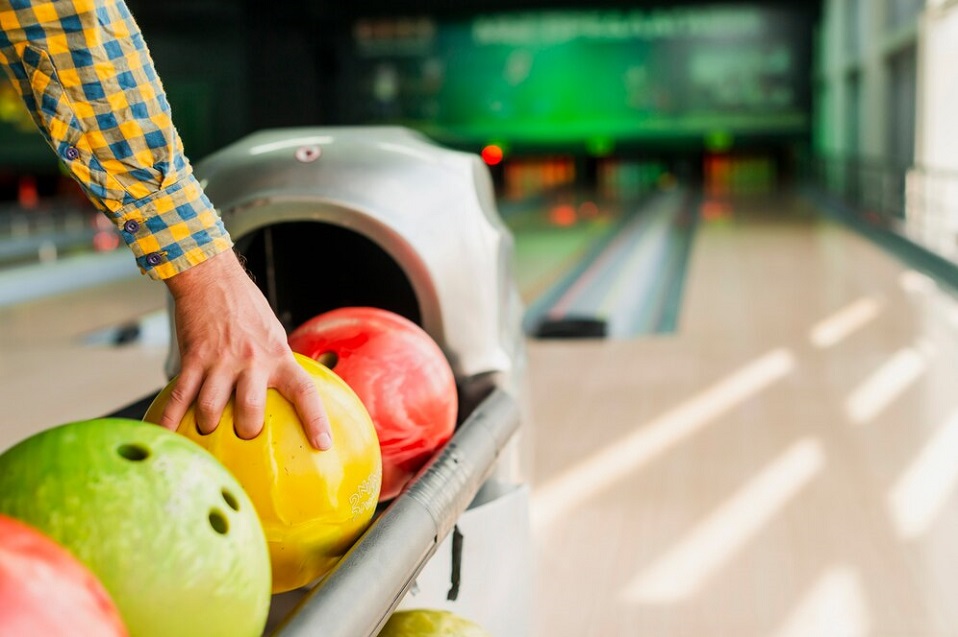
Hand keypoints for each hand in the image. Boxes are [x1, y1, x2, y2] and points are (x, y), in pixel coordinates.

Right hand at [154, 250, 331, 449]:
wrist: (213, 278)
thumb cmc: (246, 308)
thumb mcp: (274, 334)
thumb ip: (277, 363)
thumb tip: (283, 393)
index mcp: (279, 357)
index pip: (305, 391)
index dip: (315, 419)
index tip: (322, 444)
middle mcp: (253, 361)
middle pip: (251, 411)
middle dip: (246, 431)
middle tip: (243, 434)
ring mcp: (221, 361)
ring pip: (211, 409)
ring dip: (207, 425)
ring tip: (207, 427)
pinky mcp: (194, 358)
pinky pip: (180, 396)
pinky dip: (169, 419)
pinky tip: (163, 434)